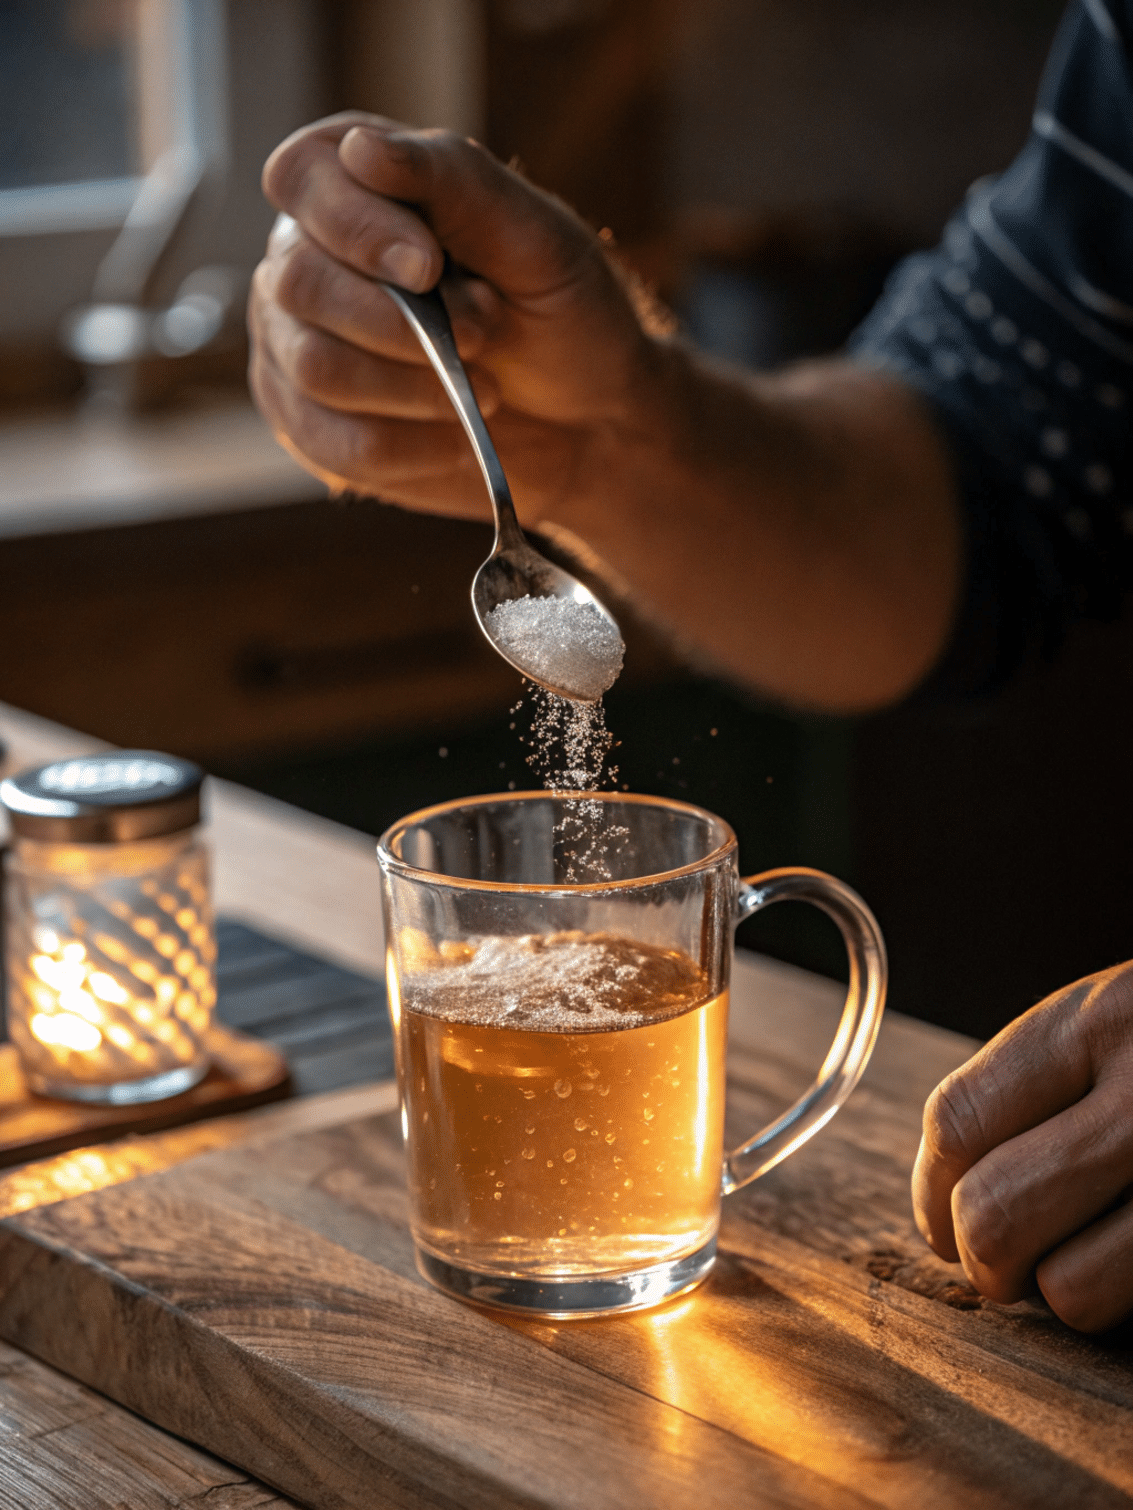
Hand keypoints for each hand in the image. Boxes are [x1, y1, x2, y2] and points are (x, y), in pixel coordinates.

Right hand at [248, 112, 662, 524]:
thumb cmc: (563, 316)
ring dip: (416, 387)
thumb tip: (360, 149)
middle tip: (485, 334)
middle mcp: (306, 259)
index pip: (301, 179)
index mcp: (354, 185)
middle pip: (300, 282)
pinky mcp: (312, 428)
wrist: (588, 424)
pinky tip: (455, 436)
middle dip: (403, 323)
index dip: (357, 226)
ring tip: (483, 386)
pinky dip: (410, 447)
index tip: (431, 267)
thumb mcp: (535, 237)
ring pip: (315, 367)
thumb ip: (453, 181)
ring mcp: (297, 346)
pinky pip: (332, 443)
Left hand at [913, 962, 1132, 1330]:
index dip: (932, 1192)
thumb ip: (1044, 1080)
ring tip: (1094, 1263)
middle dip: (986, 1260)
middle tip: (1007, 1264)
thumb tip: (949, 1190)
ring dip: (1069, 1295)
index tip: (942, 1221)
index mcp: (1102, 1020)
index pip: (957, 1123)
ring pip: (1074, 1293)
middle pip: (996, 1215)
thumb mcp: (1121, 1016)